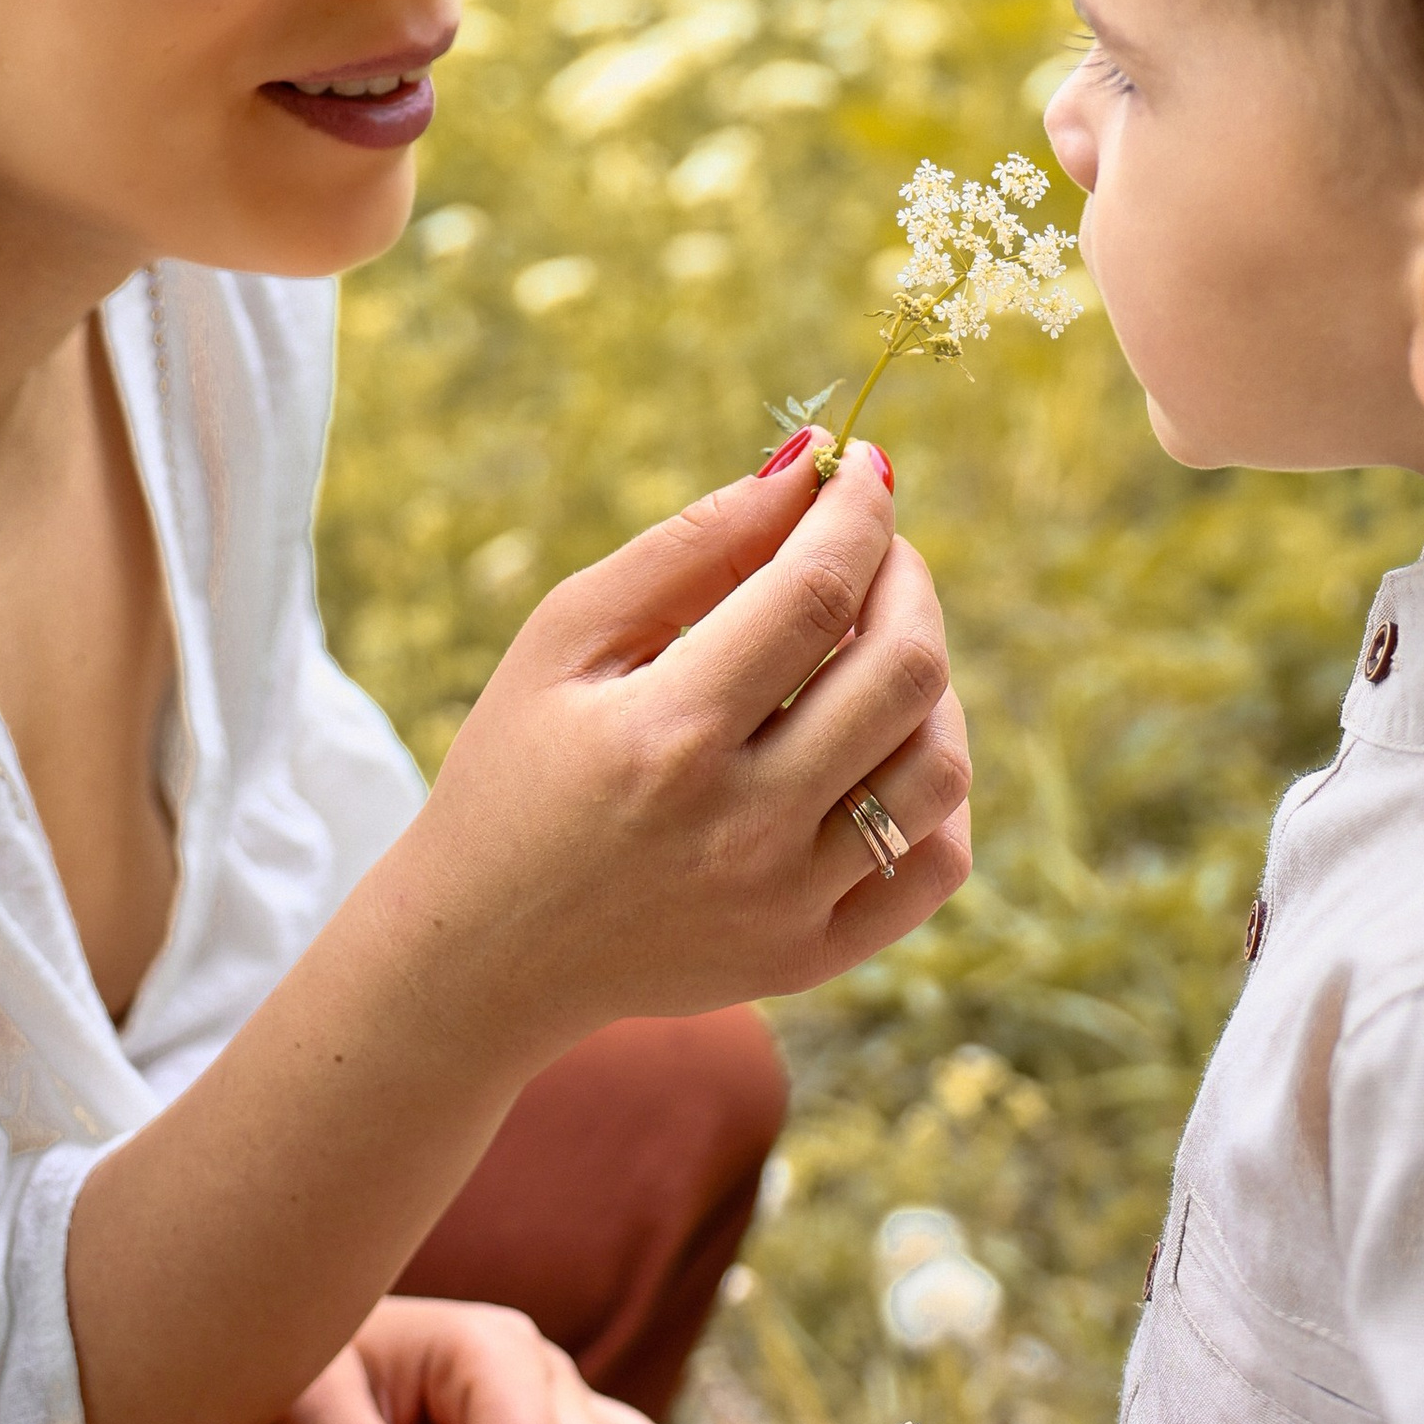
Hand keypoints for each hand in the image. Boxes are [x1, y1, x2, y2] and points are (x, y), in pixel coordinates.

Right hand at [389, 438, 971, 1059]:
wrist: (485, 951)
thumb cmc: (517, 768)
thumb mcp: (565, 638)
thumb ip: (689, 546)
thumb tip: (807, 466)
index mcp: (665, 735)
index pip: (815, 594)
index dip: (858, 513)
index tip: (863, 468)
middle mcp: (739, 828)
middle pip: (901, 671)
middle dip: (907, 578)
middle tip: (873, 550)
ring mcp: (784, 905)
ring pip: (938, 765)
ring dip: (931, 677)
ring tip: (876, 645)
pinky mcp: (810, 958)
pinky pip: (937, 862)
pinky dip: (937, 787)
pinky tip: (886, 745)